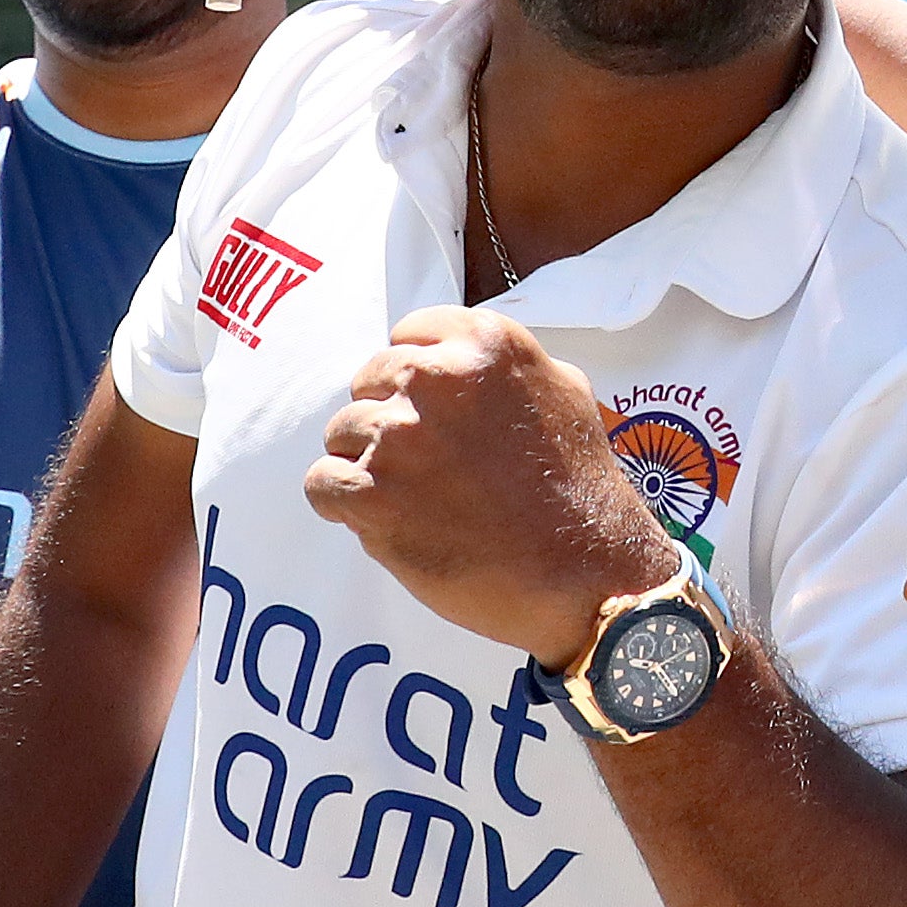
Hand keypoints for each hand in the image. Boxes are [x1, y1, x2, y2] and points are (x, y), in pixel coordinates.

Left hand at [307, 306, 676, 672]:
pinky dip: (341, 504)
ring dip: (366, 464)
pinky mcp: (372, 495)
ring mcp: (399, 436)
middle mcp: (435, 377)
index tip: (428, 411)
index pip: (407, 335)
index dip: (413, 378)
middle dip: (386, 419)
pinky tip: (378, 519)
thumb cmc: (581, 486)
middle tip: (420, 462)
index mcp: (484, 343)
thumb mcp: (566, 390)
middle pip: (368, 382)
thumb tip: (463, 363)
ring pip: (340, 433)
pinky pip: (322, 483)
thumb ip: (506, 368)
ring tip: (409, 498)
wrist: (584, 571)